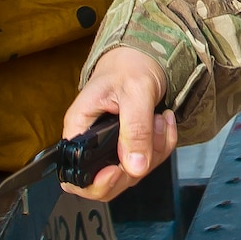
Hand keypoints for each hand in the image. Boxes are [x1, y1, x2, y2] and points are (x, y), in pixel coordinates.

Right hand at [60, 48, 176, 200]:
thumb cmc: (129, 67)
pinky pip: (149, 161)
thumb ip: (135, 129)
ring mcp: (113, 147)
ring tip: (159, 120)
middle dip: (137, 165)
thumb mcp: (135, 92)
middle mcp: (93, 143)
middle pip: (108, 183)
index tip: (119, 170)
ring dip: (155, 150)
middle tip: (151, 132)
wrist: (143, 56)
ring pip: (133, 173)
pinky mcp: (132, 146)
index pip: (75, 177)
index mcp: (80, 129)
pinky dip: (164, 145)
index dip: (97, 183)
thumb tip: (134, 167)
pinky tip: (165, 123)